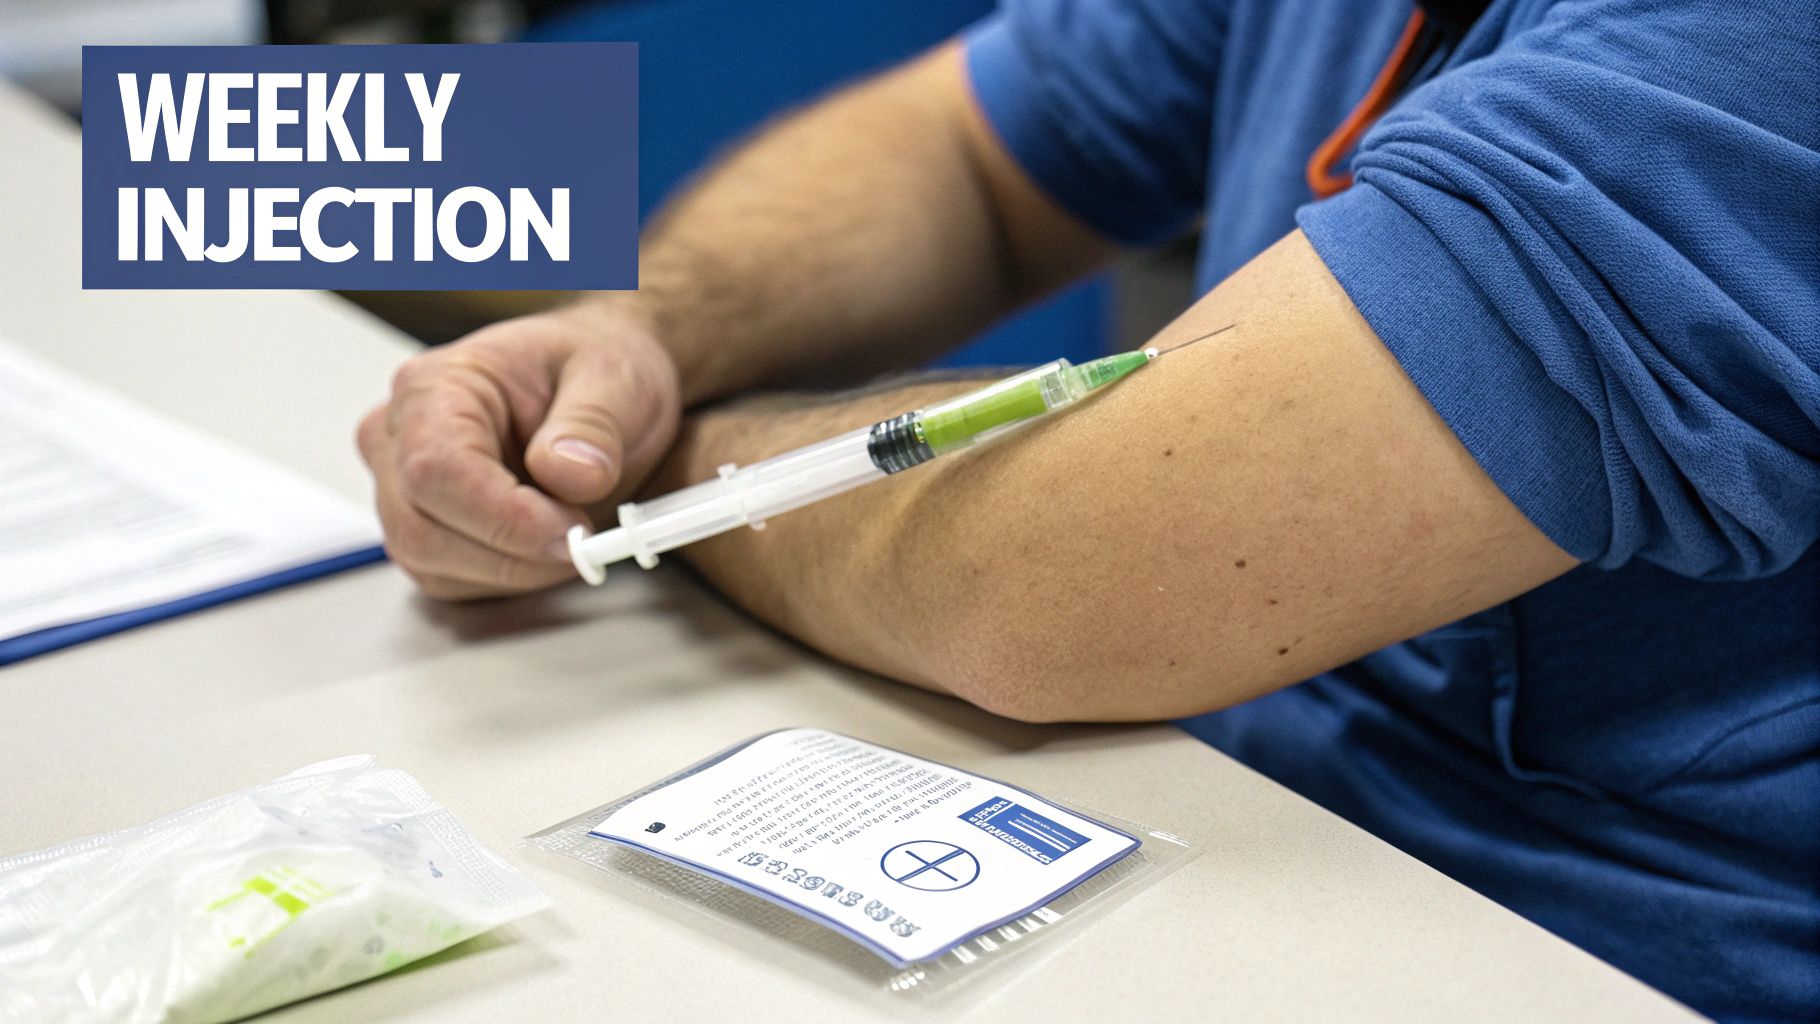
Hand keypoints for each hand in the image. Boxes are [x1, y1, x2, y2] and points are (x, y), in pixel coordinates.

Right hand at [357, 301, 680, 599]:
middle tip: (586, 543)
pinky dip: (509, 579)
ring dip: (516, 571)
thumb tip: (568, 474)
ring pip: (433, 566)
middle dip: (514, 554)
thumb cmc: (592, 372)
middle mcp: (399, 438)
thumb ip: (593, 425)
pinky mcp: (423, 531)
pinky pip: (451, 583)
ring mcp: (401, 489)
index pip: (435, 469)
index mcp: (434, 387)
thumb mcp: (614, 378)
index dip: (503, 517)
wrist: (595, 390)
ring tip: (575, 535)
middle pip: (422, 530)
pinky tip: (548, 546)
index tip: (571, 533)